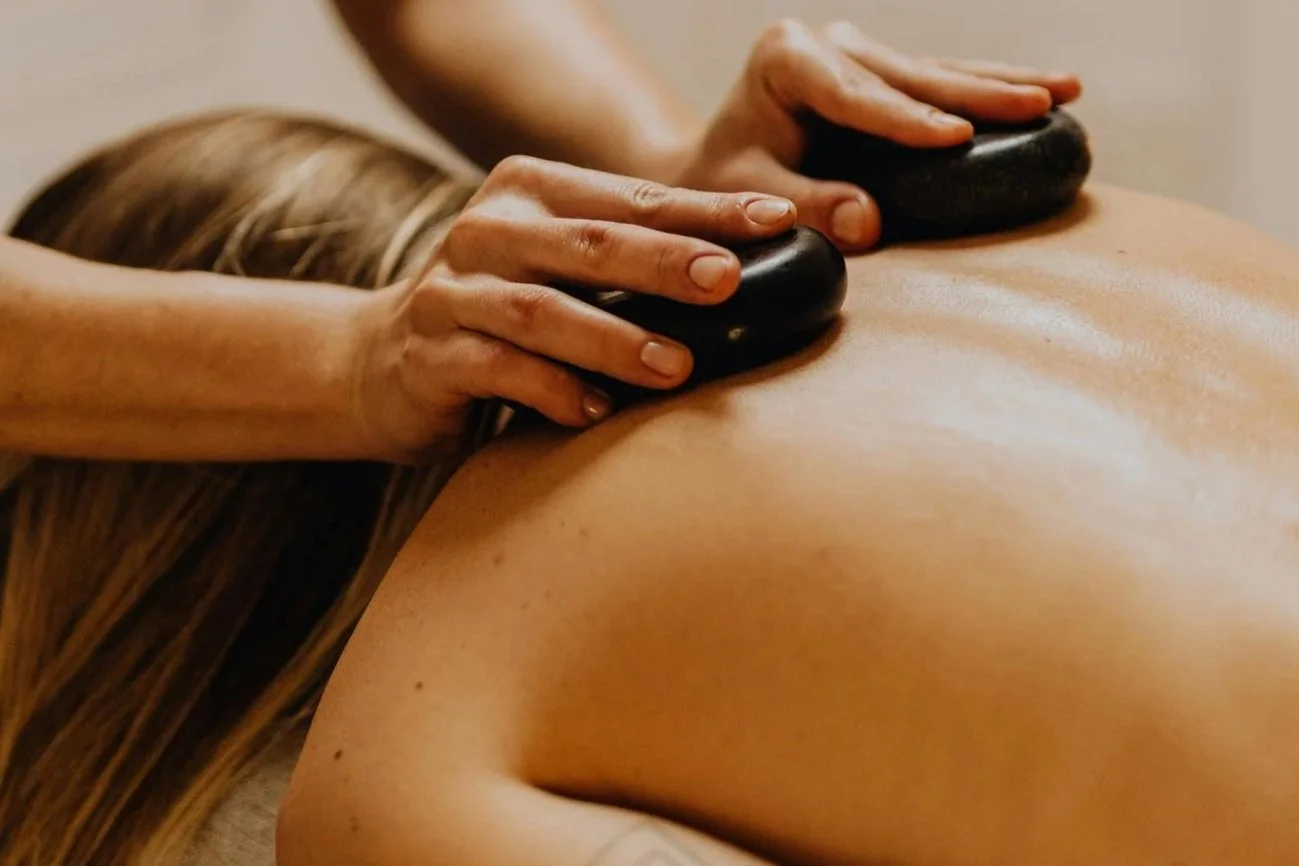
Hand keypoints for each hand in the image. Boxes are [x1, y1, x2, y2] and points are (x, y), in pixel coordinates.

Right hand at [350, 155, 798, 462]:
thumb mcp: (557, 267)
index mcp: (529, 192)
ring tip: (679, 366)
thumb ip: (626, 260)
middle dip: (667, 261)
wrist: (376, 362)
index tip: (779, 221)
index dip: (707, 210)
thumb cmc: (498, 313)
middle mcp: (485, 230)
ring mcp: (450, 293)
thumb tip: (747, 268)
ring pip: (543, 311)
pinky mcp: (428, 356)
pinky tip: (597, 412)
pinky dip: (552, 391)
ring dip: (615, 339)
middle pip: (591, 244)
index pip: (633, 199)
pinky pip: (498, 372)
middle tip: (731, 280)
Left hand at [665, 19, 1081, 249]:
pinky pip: (941, 82)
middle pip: (910, 74)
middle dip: (978, 93)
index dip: (906, 119)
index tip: (956, 137)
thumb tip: (868, 223)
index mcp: (786, 58)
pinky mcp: (881, 69)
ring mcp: (858, 50)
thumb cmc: (724, 183)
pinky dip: (991, 89)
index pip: (855, 95)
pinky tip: (1048, 90)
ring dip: (1004, 83)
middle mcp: (826, 41)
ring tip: (1067, 90)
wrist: (714, 167)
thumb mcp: (747, 197)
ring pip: (938, 71)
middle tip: (1040, 105)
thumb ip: (804, 207)